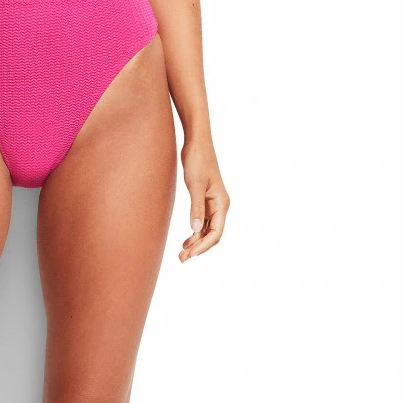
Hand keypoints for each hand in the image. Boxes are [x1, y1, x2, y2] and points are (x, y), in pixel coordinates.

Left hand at [177, 134, 228, 262]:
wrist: (196, 143)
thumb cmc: (198, 160)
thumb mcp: (195, 185)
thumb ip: (196, 207)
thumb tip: (196, 230)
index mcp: (222, 203)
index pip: (216, 232)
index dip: (204, 245)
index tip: (190, 254)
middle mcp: (220, 205)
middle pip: (212, 234)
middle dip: (199, 248)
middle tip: (182, 259)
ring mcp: (213, 203)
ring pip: (207, 230)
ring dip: (196, 242)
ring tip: (182, 254)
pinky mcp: (205, 199)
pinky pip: (203, 222)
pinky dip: (195, 232)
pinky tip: (186, 240)